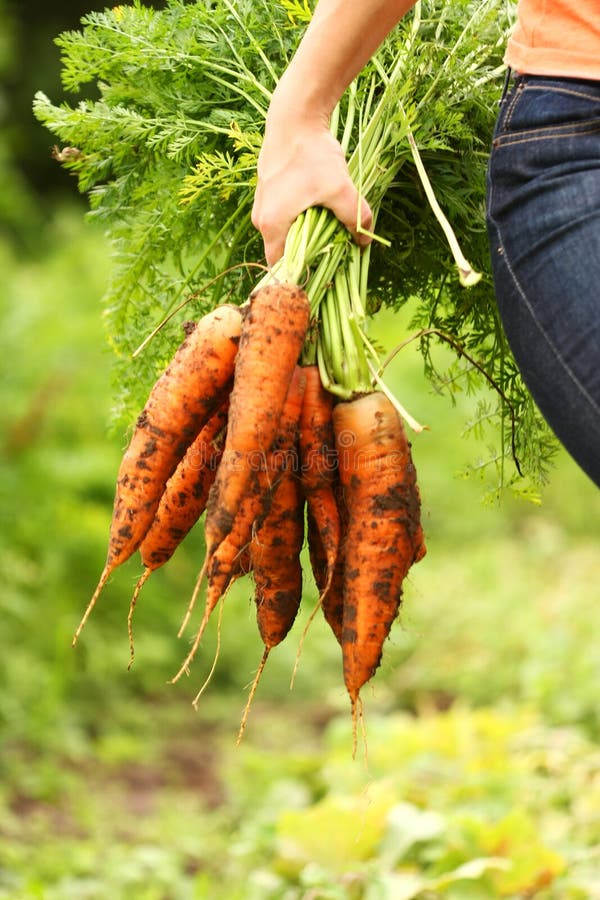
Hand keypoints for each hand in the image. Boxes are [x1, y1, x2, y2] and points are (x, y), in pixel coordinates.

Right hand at [251, 110, 372, 266]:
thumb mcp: (340, 188)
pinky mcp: (269, 193)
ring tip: (330, 225)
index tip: (324, 270)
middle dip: (310, 252)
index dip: (303, 272)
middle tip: (334, 248)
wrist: (294, 117)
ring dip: (307, 233)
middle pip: (285, 250)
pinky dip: (302, 217)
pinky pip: (285, 217)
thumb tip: (365, 242)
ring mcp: (263, 206)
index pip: (282, 266)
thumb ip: (355, 217)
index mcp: (272, 225)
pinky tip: (320, 206)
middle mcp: (261, 220)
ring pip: (287, 232)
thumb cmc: (312, 153)